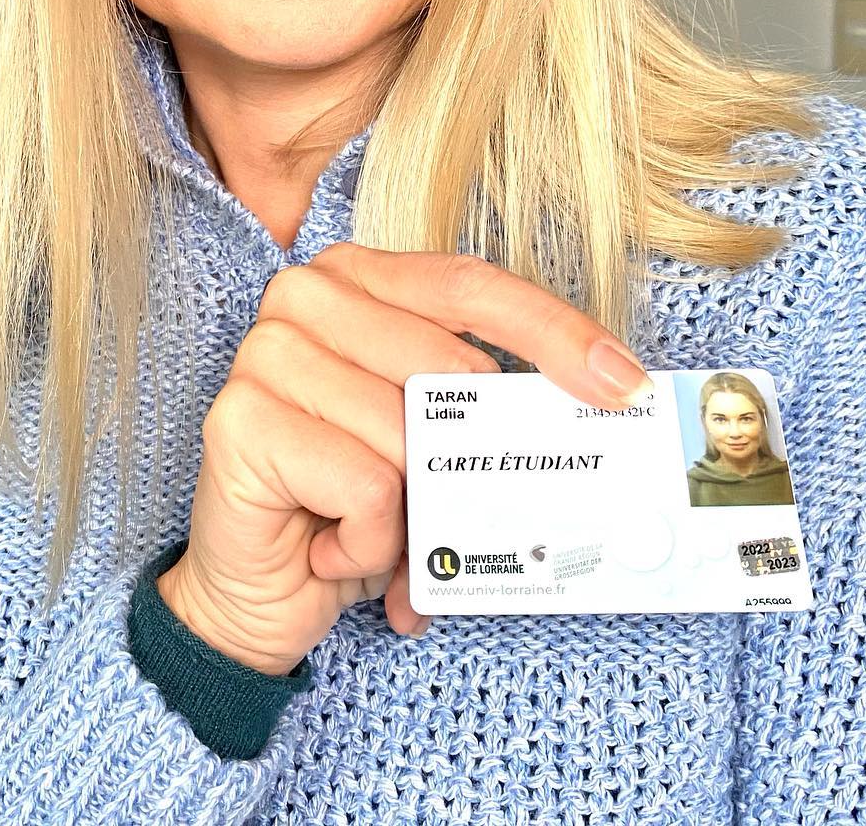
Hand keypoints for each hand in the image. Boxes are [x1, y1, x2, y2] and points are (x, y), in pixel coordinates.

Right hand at [154, 244, 652, 674]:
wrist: (258, 589)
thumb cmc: (348, 502)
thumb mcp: (428, 441)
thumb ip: (481, 406)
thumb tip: (599, 406)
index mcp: (357, 277)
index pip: (472, 286)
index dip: (555, 332)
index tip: (623, 383)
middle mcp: (305, 296)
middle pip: (448, 368)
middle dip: (468, 459)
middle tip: (438, 509)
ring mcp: (267, 353)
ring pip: (410, 434)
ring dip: (412, 514)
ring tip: (369, 528)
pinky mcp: (242, 421)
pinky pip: (367, 486)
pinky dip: (369, 542)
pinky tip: (330, 544)